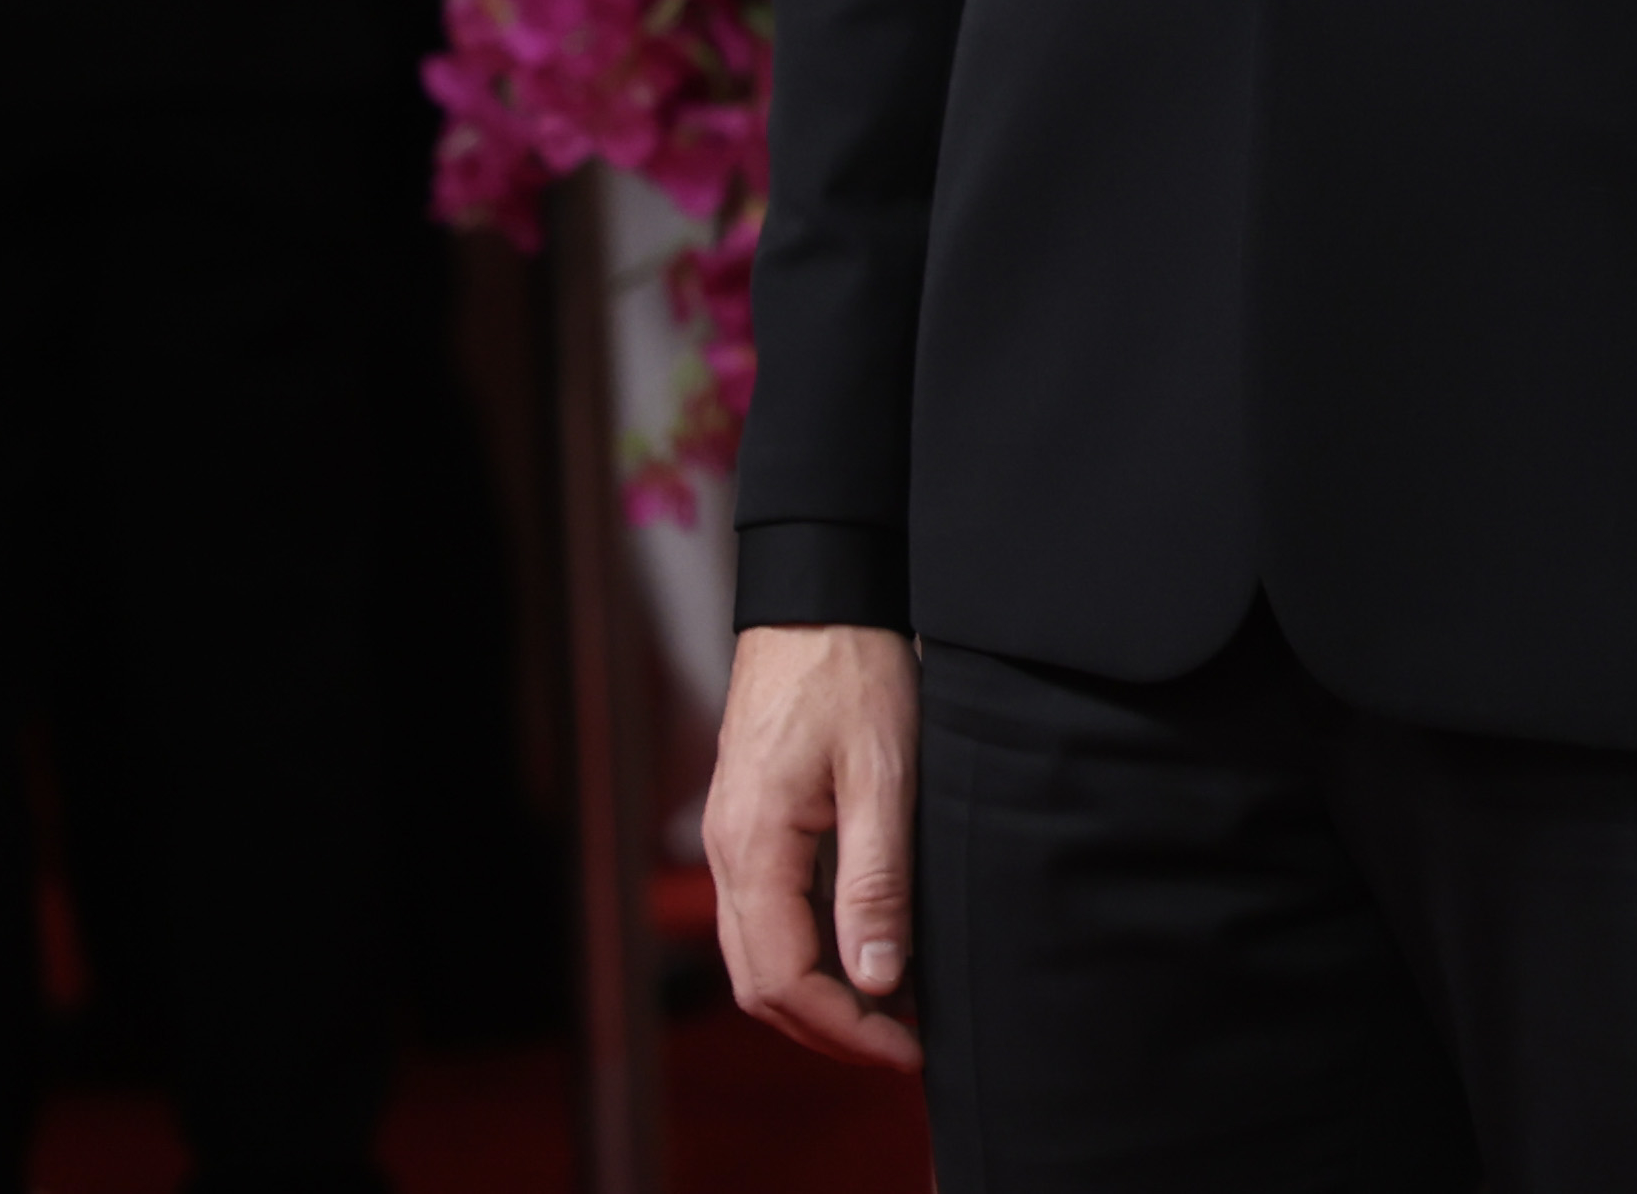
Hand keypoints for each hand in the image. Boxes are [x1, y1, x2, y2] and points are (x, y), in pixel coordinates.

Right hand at [705, 622, 922, 1071]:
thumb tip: (880, 980)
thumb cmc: (853, 668)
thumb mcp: (883, 770)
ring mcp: (733, 838)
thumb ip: (876, 877)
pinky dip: (810, 950)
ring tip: (895, 1008)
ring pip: (760, 952)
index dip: (846, 1029)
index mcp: (753, 847)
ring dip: (820, 995)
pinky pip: (767, 913)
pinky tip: (865, 946)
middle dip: (831, 1028)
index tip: (910, 1046)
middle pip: (761, 983)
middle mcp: (727, 853)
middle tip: (907, 1044)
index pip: (783, 980)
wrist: (819, 590)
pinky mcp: (750, 821)